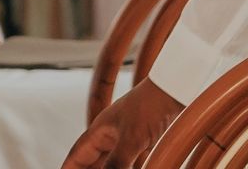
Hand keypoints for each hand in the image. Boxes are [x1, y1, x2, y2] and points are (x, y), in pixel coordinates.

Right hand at [63, 80, 183, 168]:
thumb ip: (116, 163)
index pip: (77, 155)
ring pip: (112, 161)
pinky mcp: (144, 139)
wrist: (178, 86)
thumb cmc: (152, 104)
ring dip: (110, 168)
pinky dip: (128, 166)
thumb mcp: (131, 138)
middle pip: (93, 160)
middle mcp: (111, 134)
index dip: (69, 168)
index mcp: (100, 130)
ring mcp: (127, 136)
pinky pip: (130, 159)